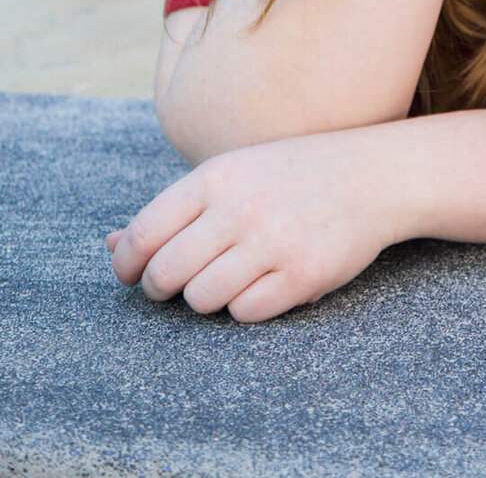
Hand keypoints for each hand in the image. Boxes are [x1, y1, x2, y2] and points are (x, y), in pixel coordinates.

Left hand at [106, 128, 399, 322]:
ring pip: (201, 300)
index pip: (143, 233)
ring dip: (207, 297)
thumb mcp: (234, 173)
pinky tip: (265, 281)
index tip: (134, 272)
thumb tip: (110, 244)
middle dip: (162, 288)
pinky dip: (247, 305)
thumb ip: (174, 209)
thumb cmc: (293, 174)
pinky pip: (245, 313)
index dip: (127, 263)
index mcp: (217, 176)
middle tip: (177, 283)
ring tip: (229, 277)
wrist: (375, 174)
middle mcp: (241, 207)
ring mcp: (274, 242)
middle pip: (165, 274)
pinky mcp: (303, 275)